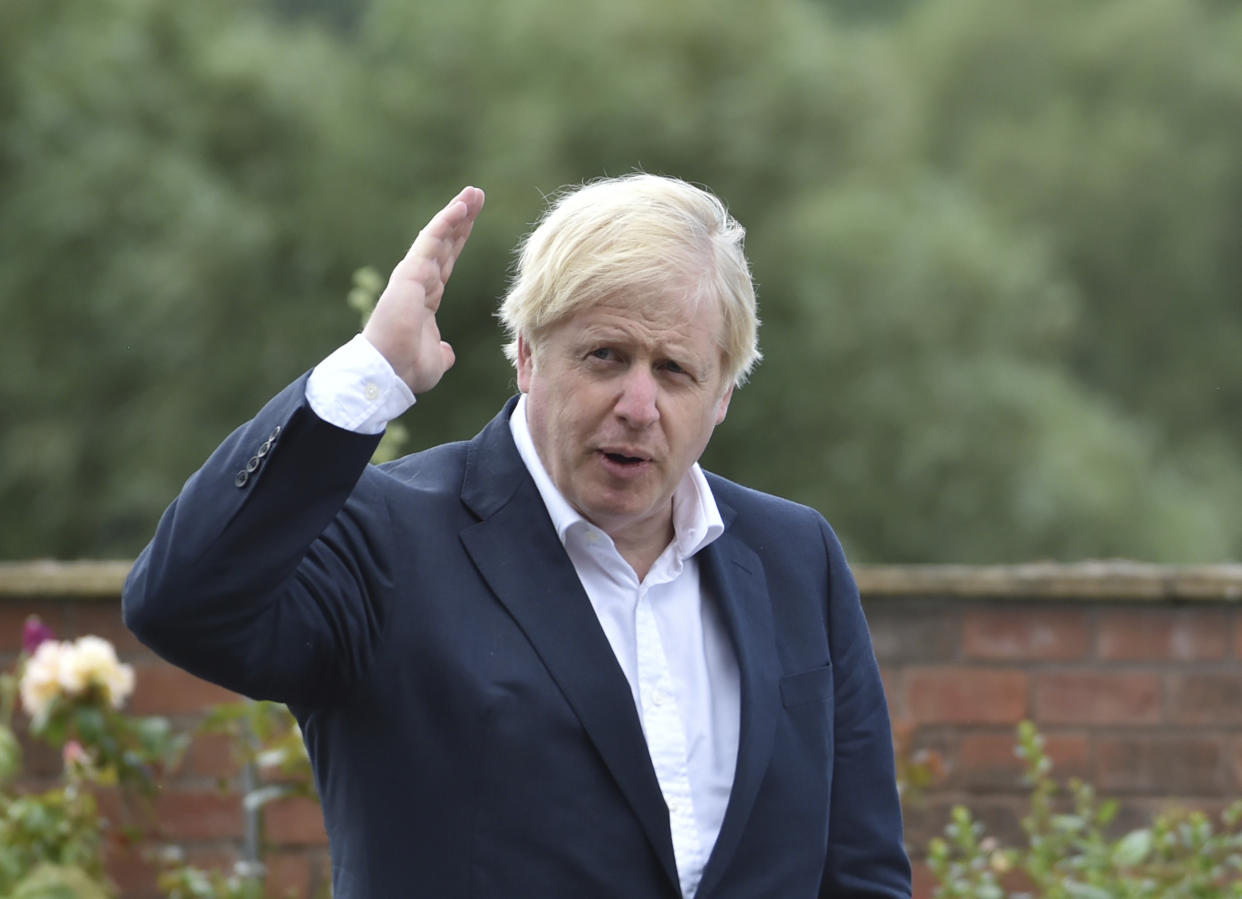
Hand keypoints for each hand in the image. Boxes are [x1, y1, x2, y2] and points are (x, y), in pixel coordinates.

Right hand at [363, 186, 485, 394]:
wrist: (388, 373)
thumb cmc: (406, 368)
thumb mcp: (435, 360)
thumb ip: (442, 352)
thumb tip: (447, 353)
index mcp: (425, 298)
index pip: (446, 262)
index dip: (459, 240)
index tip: (471, 219)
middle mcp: (419, 282)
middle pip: (445, 243)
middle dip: (461, 219)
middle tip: (476, 195)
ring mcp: (413, 276)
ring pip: (438, 237)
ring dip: (456, 213)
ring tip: (473, 193)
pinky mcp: (409, 274)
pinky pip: (430, 243)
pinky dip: (445, 223)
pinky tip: (460, 208)